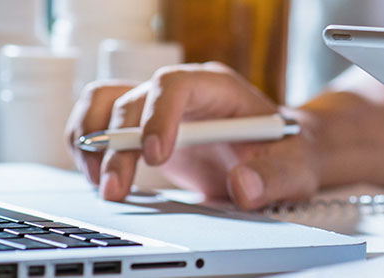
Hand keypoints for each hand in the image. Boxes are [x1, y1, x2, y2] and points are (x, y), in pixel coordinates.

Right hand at [65, 62, 319, 208]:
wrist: (280, 154)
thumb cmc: (287, 152)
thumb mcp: (295, 166)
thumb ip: (275, 176)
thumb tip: (243, 186)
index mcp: (219, 88)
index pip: (176, 84)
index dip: (159, 116)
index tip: (155, 156)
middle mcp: (182, 91)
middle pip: (133, 101)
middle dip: (117, 147)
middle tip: (117, 189)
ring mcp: (158, 107)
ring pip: (104, 103)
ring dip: (91, 141)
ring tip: (102, 184)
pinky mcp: (142, 127)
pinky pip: (99, 122)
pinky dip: (88, 148)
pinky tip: (101, 178)